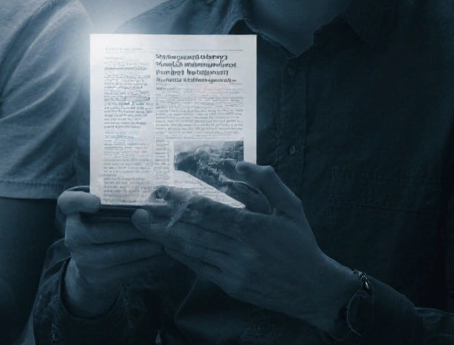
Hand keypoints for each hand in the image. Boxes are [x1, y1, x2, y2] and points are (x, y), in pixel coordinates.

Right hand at [57, 189, 173, 316]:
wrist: (89, 270)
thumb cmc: (100, 229)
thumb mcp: (96, 212)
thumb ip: (112, 200)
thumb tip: (149, 194)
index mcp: (71, 214)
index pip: (68, 202)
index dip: (81, 202)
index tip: (98, 202)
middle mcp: (73, 236)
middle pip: (107, 231)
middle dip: (138, 228)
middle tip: (161, 222)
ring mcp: (84, 259)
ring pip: (122, 252)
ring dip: (148, 246)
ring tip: (167, 239)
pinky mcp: (99, 277)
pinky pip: (129, 268)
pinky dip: (149, 261)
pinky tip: (162, 255)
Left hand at [132, 161, 357, 330]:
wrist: (314, 289)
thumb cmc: (300, 243)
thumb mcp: (290, 206)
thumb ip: (266, 181)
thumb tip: (237, 164)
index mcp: (254, 227)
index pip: (208, 210)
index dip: (181, 201)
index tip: (161, 192)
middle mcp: (241, 249)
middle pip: (193, 230)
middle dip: (163, 218)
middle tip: (139, 209)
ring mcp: (234, 270)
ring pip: (192, 249)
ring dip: (163, 237)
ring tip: (142, 225)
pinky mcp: (230, 286)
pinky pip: (199, 267)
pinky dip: (180, 255)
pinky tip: (165, 245)